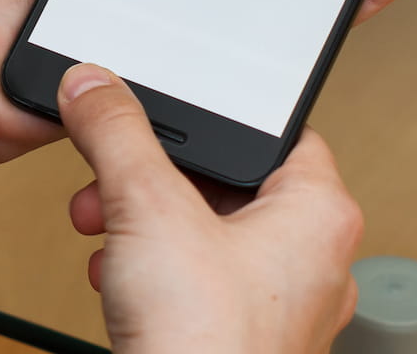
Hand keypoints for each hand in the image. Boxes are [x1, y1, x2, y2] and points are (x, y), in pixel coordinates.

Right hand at [60, 64, 361, 353]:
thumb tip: (96, 87)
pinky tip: (118, 279)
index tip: (173, 112)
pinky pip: (199, 287)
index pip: (280, 132)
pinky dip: (154, 275)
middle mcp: (315, 263)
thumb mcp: (147, 206)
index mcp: (320, 215)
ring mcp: (281, 310)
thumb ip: (118, 133)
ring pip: (209, 238)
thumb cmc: (207, 343)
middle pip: (229, 186)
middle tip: (118, 177)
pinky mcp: (244, 343)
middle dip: (157, 179)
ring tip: (107, 227)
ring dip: (147, 226)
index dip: (218, 119)